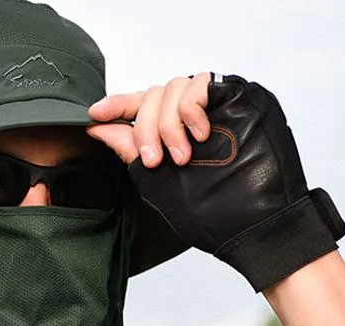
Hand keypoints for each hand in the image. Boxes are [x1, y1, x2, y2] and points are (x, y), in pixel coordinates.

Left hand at [87, 74, 344, 291]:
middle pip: (153, 96)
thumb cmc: (208, 213)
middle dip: (146, 128)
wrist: (251, 223)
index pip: (140, 109)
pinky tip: (199, 133)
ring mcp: (213, 106)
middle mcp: (190, 118)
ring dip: (169, 122)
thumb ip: (131, 151)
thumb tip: (98, 127)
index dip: (116, 107)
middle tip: (155, 160)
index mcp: (171, 135)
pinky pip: (201, 83)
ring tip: (181, 156)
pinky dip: (191, 107)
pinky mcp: (236, 97)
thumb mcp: (158, 181)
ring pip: (174, 87)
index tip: (94, 115)